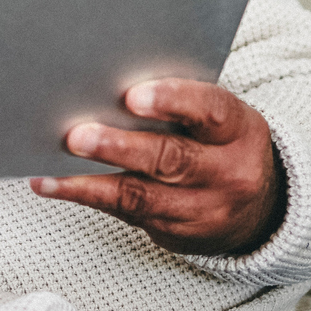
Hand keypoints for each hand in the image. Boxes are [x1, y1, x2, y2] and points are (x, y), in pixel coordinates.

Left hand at [31, 79, 283, 254]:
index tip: (132, 96)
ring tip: (52, 168)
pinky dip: (86, 196)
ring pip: (142, 195)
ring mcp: (203, 209)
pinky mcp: (177, 234)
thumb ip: (179, 101)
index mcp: (240, 131)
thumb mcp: (219, 119)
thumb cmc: (221, 145)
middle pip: (171, 159)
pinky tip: (52, 184)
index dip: (172, 101)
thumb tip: (109, 77)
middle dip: (119, 146)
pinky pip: (126, 215)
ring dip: (90, 181)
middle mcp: (228, 173)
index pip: (211, 111)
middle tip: (77, 135)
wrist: (258, 209)